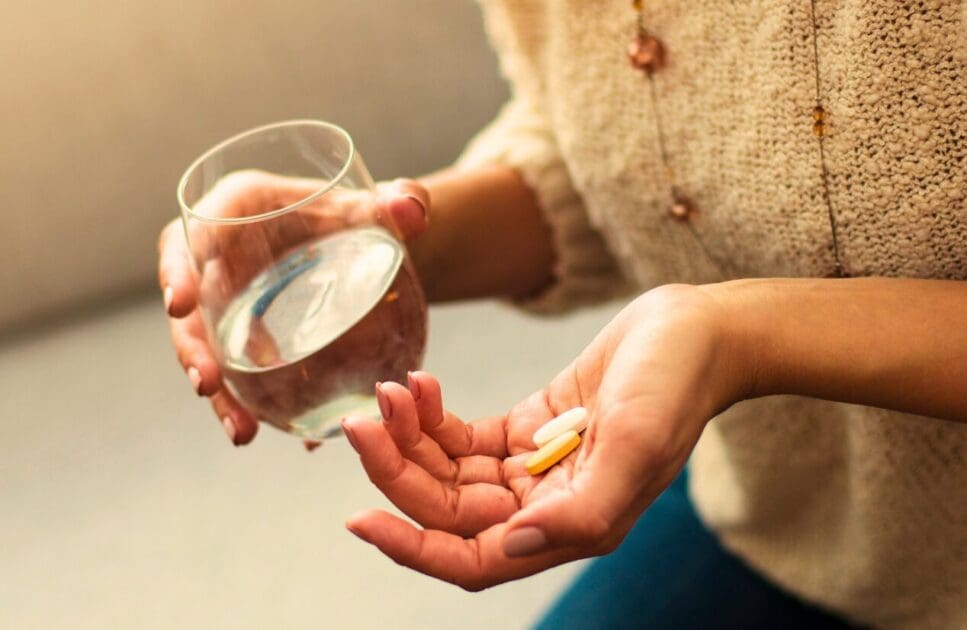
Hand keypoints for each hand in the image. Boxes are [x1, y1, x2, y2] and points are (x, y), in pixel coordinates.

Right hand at [157, 170, 429, 445]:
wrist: (364, 246)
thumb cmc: (358, 214)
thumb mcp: (381, 207)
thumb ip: (401, 202)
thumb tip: (412, 210)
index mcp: (238, 210)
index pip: (195, 232)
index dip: (179, 268)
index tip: (180, 303)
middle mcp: (220, 259)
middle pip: (190, 304)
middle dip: (191, 346)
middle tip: (206, 383)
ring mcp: (229, 303)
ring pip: (208, 350)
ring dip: (221, 393)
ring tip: (241, 431)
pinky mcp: (246, 338)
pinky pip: (238, 375)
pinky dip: (252, 405)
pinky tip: (275, 434)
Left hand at [342, 285, 749, 589]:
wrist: (695, 332)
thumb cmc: (677, 386)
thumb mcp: (637, 444)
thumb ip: (581, 509)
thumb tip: (510, 545)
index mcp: (571, 525)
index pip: (472, 559)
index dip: (413, 548)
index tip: (360, 518)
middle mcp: (545, 505)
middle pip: (447, 509)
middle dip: (398, 468)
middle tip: (363, 419)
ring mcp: (532, 466)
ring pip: (447, 471)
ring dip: (410, 435)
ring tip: (391, 389)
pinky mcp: (527, 427)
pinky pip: (462, 435)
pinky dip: (433, 415)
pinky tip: (420, 384)